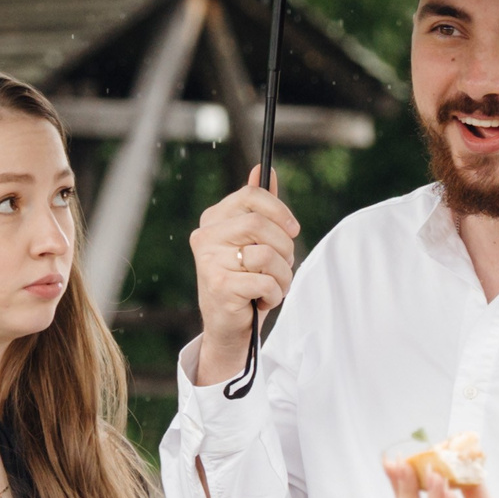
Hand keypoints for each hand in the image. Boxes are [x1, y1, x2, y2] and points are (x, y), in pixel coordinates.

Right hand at [190, 168, 298, 384]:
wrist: (228, 327)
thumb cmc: (243, 282)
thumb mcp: (253, 242)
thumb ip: (258, 207)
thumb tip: (263, 169)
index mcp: (213, 220)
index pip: (251, 196)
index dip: (279, 210)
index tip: (293, 229)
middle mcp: (205, 237)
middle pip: (260, 223)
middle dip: (284, 247)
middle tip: (283, 265)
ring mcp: (210, 262)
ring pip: (267, 254)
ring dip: (283, 276)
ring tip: (274, 286)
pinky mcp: (220, 286)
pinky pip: (265, 281)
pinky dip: (275, 294)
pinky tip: (263, 300)